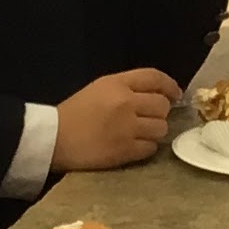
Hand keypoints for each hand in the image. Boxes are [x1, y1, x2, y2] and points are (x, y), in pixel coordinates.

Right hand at [54, 68, 178, 169]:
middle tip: (150, 118)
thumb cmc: (74, 113)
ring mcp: (127, 128)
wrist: (53, 139)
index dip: (170, 85)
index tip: (175, 94)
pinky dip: (147, 147)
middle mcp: (126, 103)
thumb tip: (157, 95)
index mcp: (117, 83)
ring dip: (155, 131)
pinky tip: (134, 146)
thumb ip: (126, 88)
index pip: (154, 77)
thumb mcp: (98, 88)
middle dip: (160, 112)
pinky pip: (151, 148)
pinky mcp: (126, 150)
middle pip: (162, 105)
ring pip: (162, 128)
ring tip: (141, 133)